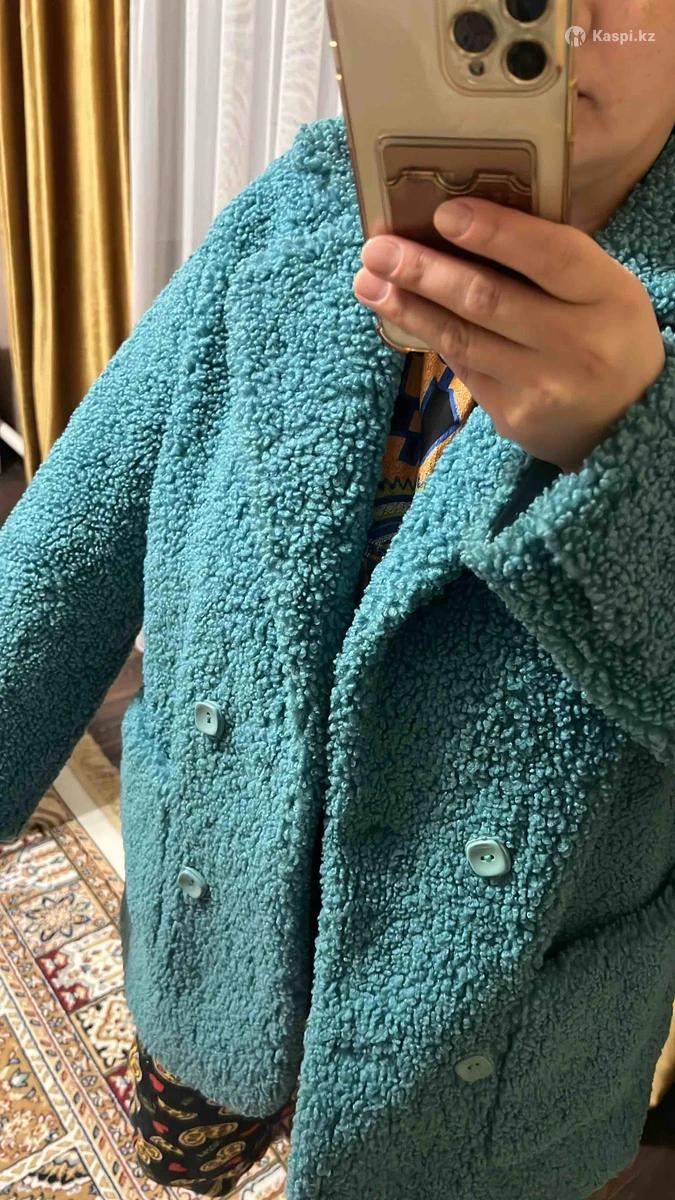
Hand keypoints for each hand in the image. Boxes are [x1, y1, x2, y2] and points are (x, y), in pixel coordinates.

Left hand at [353, 198, 665, 472]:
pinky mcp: (514, 417)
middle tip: (377, 248)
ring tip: (368, 281)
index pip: (550, 256)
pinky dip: (430, 337)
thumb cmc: (603, 333)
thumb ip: (547, 260)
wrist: (627, 420)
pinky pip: (463, 368)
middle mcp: (576, 342)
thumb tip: (462, 221)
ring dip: (408, 307)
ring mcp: (542, 386)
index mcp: (606, 294)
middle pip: (489, 299)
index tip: (443, 212)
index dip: (495, 233)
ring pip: (463, 339)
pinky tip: (398, 313)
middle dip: (425, 271)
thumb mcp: (599, 288)